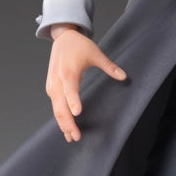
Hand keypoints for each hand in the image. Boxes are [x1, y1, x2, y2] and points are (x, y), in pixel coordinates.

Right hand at [46, 25, 126, 141]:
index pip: (70, 90)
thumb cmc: (78, 45)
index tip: (77, 113)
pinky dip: (59, 117)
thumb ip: (109, 66)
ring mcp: (52, 86)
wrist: (63, 38)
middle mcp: (57, 81)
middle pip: (60, 106)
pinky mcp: (51, 88)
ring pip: (56, 109)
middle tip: (77, 136)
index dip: (73, 101)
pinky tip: (66, 127)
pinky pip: (55, 106)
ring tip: (71, 137)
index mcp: (68, 72)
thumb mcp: (96, 53)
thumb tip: (124, 76)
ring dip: (62, 123)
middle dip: (68, 122)